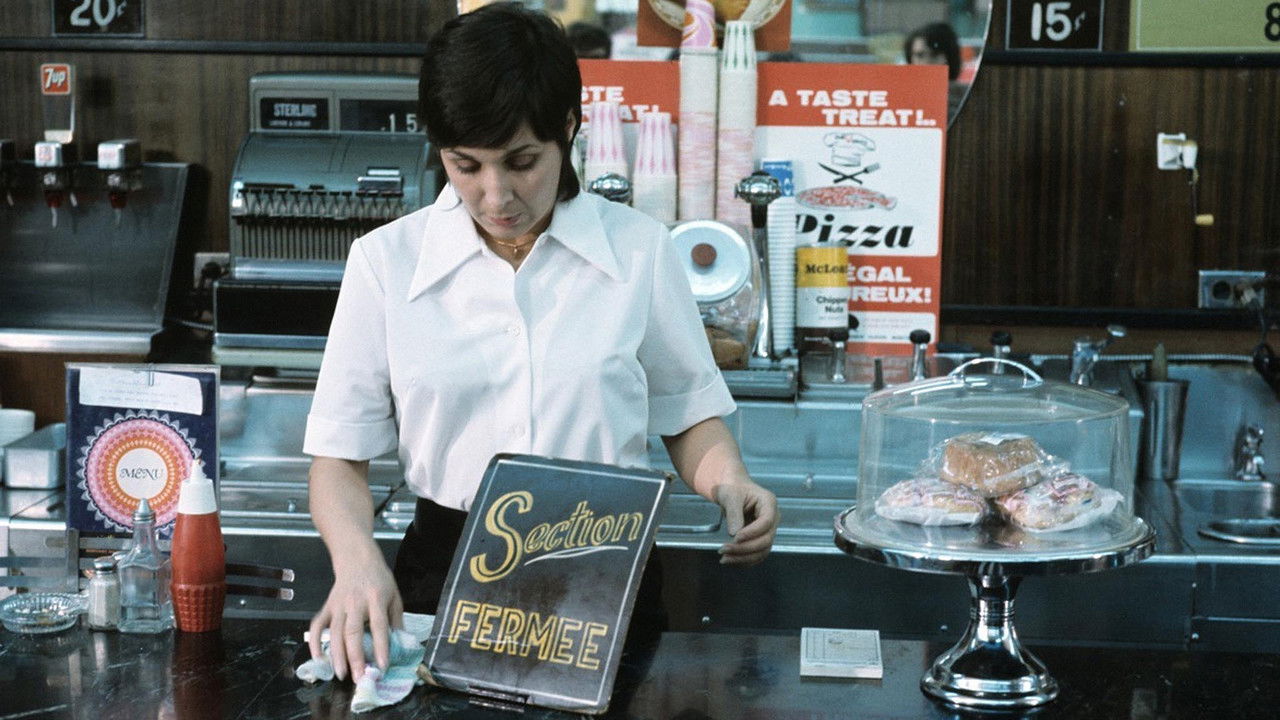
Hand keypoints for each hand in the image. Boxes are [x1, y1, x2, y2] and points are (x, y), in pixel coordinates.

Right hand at [308, 558, 402, 681]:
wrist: (357, 559)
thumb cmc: (379, 579)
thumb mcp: (394, 595)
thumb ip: (396, 620)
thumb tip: (399, 644)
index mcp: (376, 598)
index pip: (379, 626)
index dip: (381, 647)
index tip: (382, 666)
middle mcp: (355, 602)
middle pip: (353, 632)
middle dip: (355, 657)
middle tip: (358, 677)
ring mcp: (338, 605)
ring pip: (335, 633)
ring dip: (337, 655)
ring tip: (341, 675)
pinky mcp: (327, 606)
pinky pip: (317, 626)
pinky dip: (315, 642)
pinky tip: (319, 659)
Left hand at [713, 481, 778, 564]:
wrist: (732, 490)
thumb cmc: (732, 488)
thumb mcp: (730, 496)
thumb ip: (734, 513)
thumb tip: (735, 534)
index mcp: (768, 503)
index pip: (766, 522)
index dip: (752, 532)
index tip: (735, 537)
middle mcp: (773, 518)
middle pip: (766, 539)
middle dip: (745, 548)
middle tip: (724, 549)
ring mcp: (769, 530)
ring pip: (762, 550)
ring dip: (744, 557)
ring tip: (724, 558)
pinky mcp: (761, 539)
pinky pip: (757, 554)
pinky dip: (744, 560)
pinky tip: (730, 560)